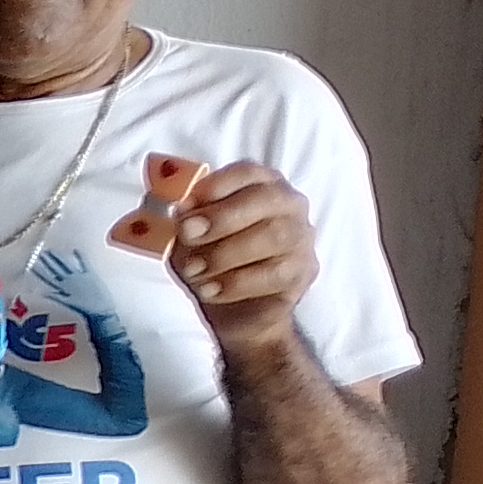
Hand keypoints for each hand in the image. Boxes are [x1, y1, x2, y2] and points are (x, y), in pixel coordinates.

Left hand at [164, 161, 322, 355]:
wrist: (233, 311)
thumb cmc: (209, 260)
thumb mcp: (188, 236)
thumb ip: (184, 218)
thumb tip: (178, 207)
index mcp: (260, 184)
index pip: (247, 172)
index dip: (215, 187)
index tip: (183, 207)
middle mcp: (289, 205)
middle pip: (266, 199)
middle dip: (221, 218)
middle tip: (188, 235)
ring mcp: (302, 237)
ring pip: (275, 236)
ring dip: (226, 254)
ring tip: (194, 271)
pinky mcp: (304, 271)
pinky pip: (276, 273)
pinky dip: (237, 283)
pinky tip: (211, 290)